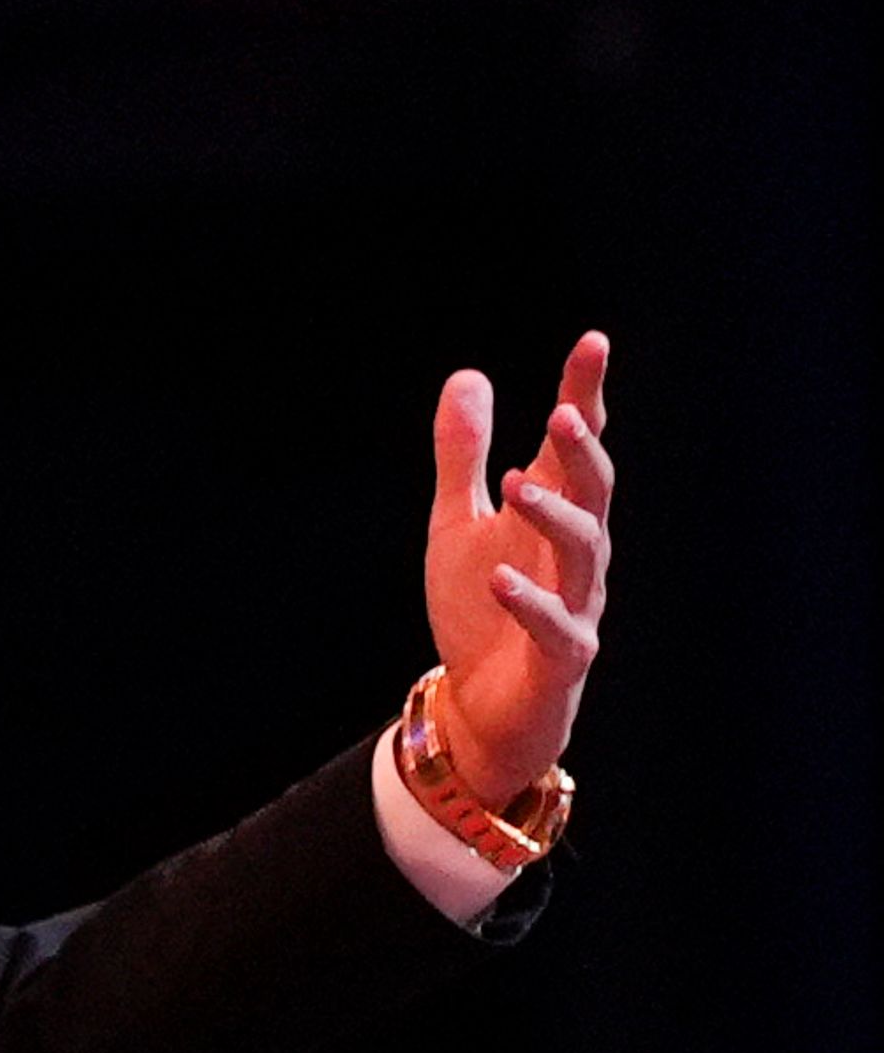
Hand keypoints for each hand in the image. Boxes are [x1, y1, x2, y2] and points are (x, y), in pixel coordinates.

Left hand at [421, 332, 611, 806]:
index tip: (592, 342)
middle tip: (565, 413)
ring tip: (516, 482)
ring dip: (554, 515)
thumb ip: (463, 456)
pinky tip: (500, 578)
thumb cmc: (479, 612)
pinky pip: (554, 627)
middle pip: (594, 492)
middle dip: (583, 453)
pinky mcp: (561, 659)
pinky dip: (530, 602)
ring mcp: (576, 606)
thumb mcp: (458, 524)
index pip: (575, 447)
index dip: (586, 396)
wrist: (480, 710)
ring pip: (583, 553)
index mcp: (554, 516)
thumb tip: (470, 375)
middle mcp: (576, 555)